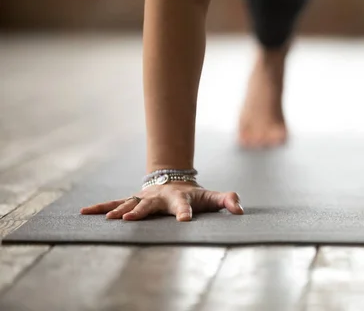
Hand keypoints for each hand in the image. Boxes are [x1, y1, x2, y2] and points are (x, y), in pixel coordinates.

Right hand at [80, 182, 243, 221]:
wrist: (176, 181)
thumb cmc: (196, 196)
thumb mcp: (213, 198)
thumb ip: (227, 201)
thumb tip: (240, 210)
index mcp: (181, 199)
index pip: (184, 206)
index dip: (185, 212)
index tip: (185, 220)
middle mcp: (160, 198)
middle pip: (150, 205)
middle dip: (141, 211)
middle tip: (131, 218)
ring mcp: (145, 198)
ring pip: (129, 203)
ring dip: (119, 210)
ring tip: (110, 219)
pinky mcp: (133, 200)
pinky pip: (115, 203)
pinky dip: (101, 208)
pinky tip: (85, 213)